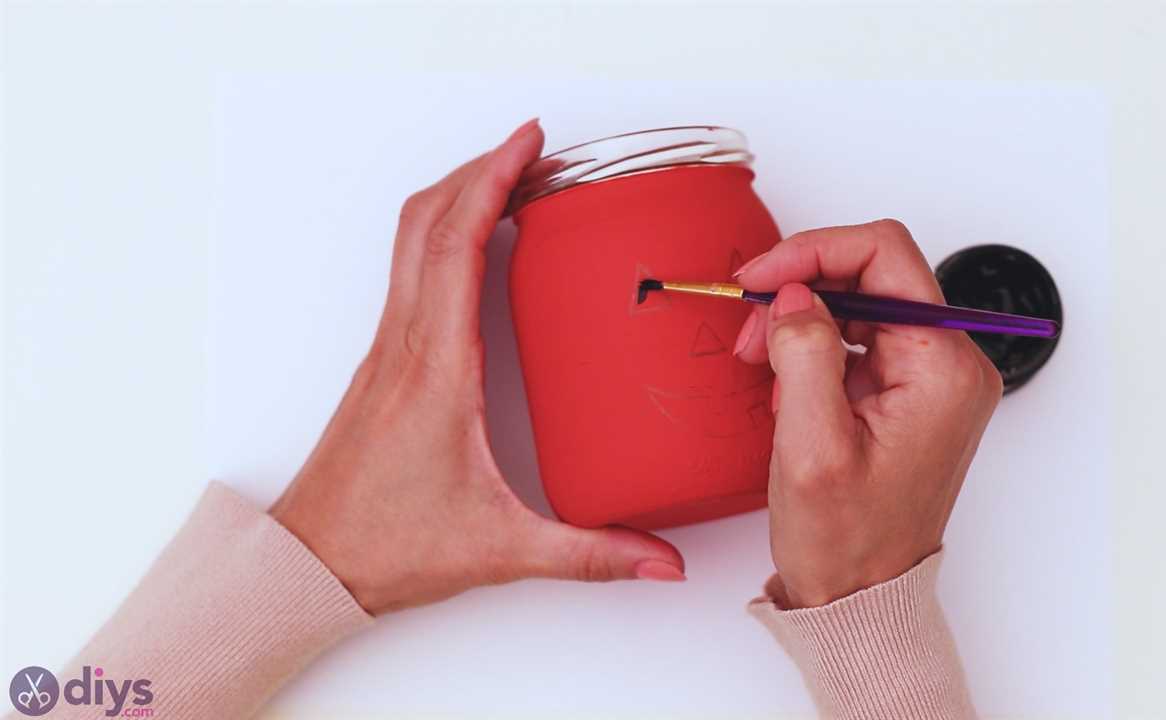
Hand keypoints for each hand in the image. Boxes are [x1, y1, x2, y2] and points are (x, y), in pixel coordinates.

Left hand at [270, 119, 685, 615]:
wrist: (308, 564)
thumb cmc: (384, 546)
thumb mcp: (500, 549)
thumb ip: (589, 554)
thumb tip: (661, 562)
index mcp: (436, 368)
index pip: (456, 246)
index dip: (491, 181)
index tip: (528, 143)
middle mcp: (405, 343)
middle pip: (428, 221)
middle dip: (481, 169)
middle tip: (535, 149)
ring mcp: (389, 348)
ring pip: (410, 240)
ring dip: (456, 196)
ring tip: (510, 181)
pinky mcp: (386, 363)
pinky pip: (409, 271)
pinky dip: (442, 235)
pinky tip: (477, 249)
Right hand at [732, 220, 1001, 607]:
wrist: (861, 597)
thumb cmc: (846, 542)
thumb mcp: (811, 448)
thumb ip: (806, 356)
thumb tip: (797, 296)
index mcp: (942, 369)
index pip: (884, 255)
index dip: (812, 252)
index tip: (760, 280)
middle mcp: (950, 365)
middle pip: (872, 273)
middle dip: (802, 289)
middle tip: (751, 328)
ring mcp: (932, 379)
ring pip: (861, 303)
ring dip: (803, 320)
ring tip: (762, 362)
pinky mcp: (909, 394)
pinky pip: (860, 339)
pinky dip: (814, 347)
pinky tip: (787, 385)